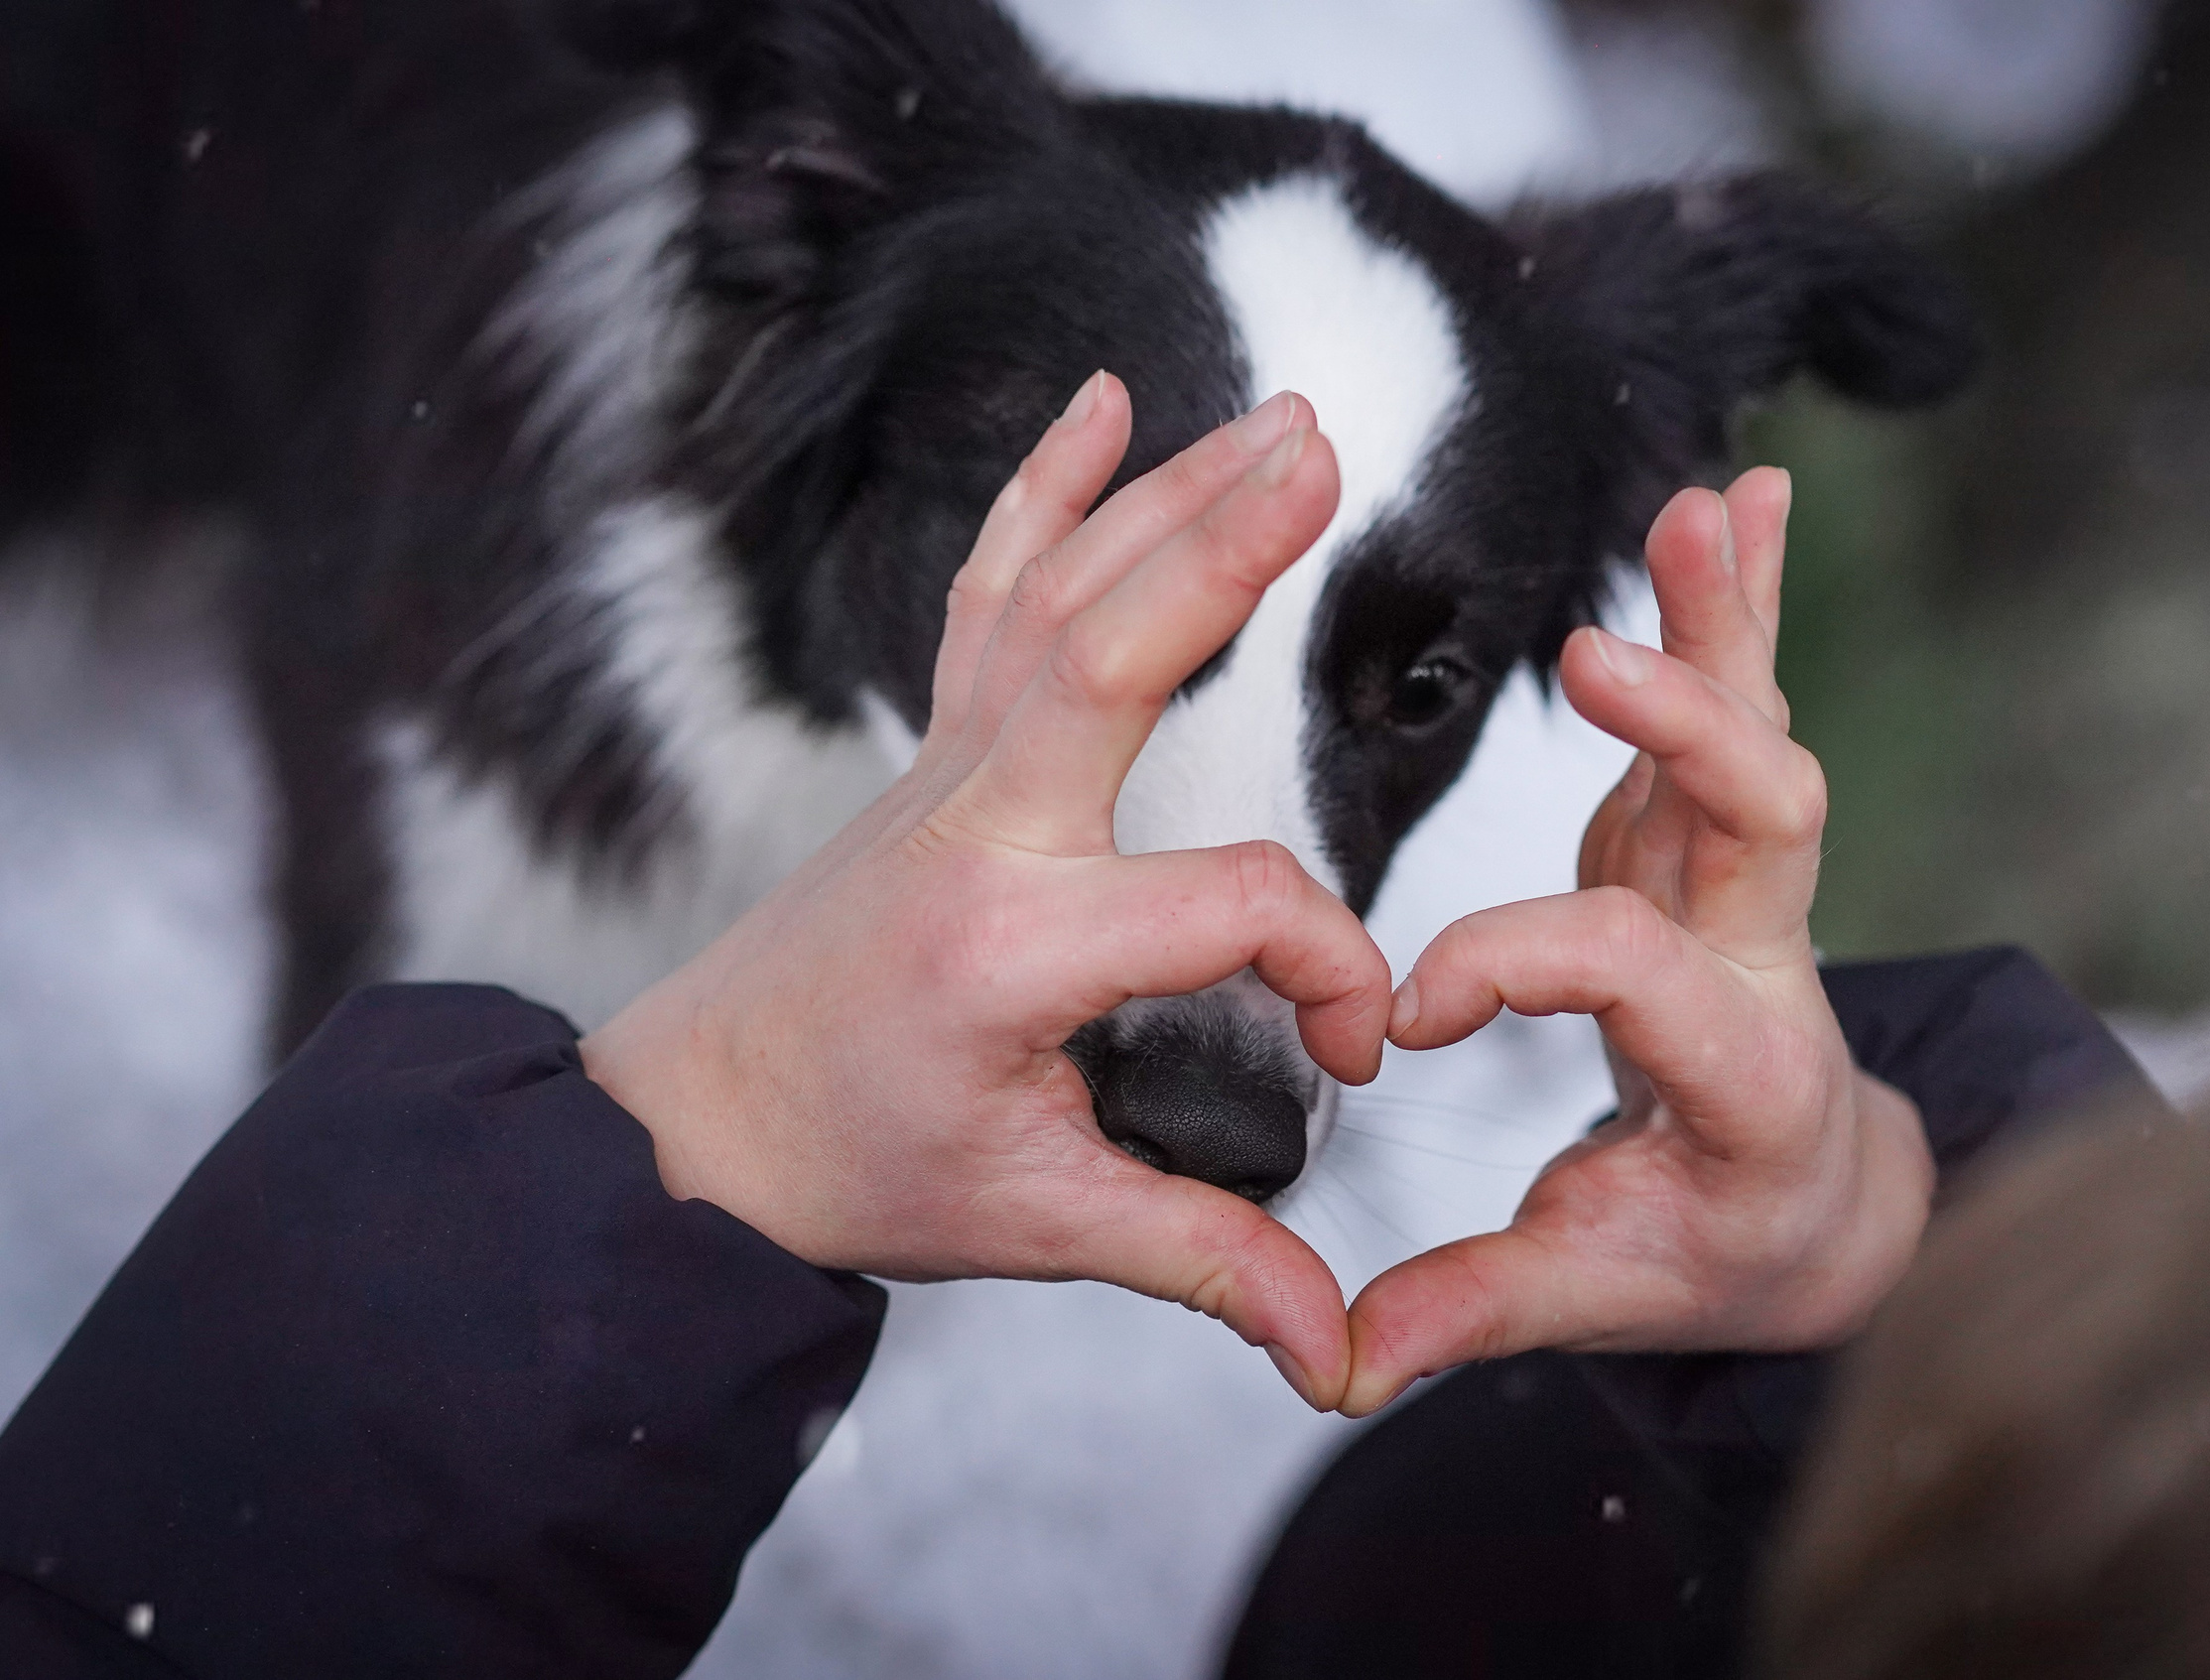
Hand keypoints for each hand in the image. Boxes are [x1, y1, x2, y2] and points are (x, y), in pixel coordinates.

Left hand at [580, 374, 1390, 1409]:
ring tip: (1280, 418)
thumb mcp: (1037, 1223)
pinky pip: (987, 592)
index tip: (1345, 1053)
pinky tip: (1101, 405)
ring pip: (1058, 594)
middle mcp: (977, 827)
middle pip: (1112, 650)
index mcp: (1015, 946)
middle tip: (1329, 457)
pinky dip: (1042, 489)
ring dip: (1168, 494)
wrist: (697, 1127)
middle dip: (1226, 549)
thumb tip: (1332, 1346)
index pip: (1231, 902)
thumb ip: (1200, 1257)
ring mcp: (946, 773)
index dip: (1328, 969)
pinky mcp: (934, 753)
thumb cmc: (858, 1167)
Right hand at [1340, 470, 1934, 1415]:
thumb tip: (1348, 1360)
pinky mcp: (1713, 836)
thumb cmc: (1715, 1238)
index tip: (1414, 1013)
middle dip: (1690, 730)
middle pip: (1766, 818)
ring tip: (1707, 505)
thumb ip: (1482, 1304)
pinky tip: (1740, 494)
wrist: (1820, 1194)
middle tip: (1593, 663)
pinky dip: (1741, 599)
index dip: (1516, 963)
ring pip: (1760, 733)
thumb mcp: (1605, 1286)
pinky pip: (1741, 701)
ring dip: (1731, 620)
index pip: (1634, 972)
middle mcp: (1768, 958)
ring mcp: (1748, 884)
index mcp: (1743, 1070)